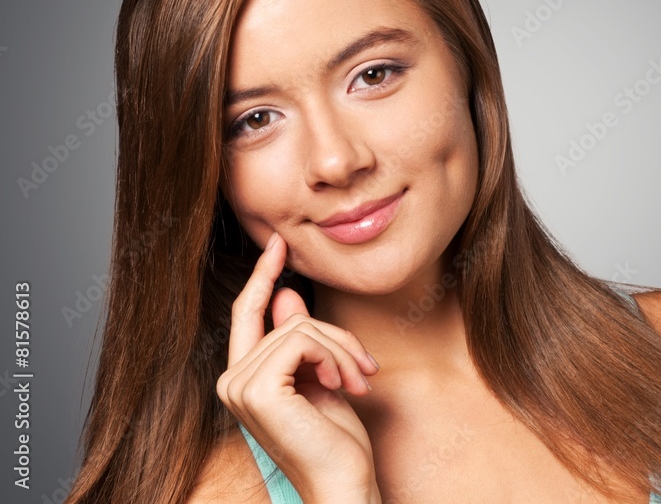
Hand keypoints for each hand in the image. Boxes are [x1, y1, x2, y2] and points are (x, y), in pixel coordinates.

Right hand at [216, 232, 381, 502]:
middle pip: (290, 319)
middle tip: (367, 367)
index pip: (248, 313)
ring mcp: (240, 385)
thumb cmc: (336, 442)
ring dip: (343, 351)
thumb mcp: (322, 379)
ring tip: (360, 381)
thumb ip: (300, 340)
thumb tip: (287, 295)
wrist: (343, 483)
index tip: (279, 242)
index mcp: (244, 378)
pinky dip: (333, 357)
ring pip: (301, 328)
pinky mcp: (258, 388)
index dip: (262, 275)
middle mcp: (232, 381)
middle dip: (337, 337)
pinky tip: (343, 385)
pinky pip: (303, 340)